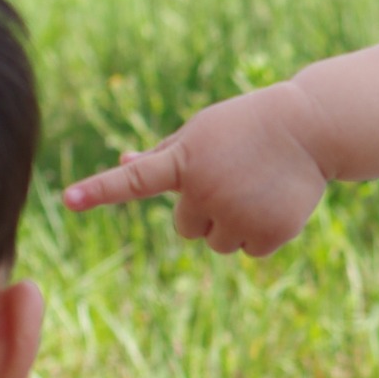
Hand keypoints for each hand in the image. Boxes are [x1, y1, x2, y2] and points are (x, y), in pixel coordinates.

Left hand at [60, 84, 329, 255]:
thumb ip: (163, 153)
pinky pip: (249, 251)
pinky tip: (276, 202)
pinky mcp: (268, 234)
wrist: (311, 127)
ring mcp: (237, 214)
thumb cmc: (246, 125)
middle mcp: (206, 190)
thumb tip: (122, 161)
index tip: (68, 199)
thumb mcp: (202, 133)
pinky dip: (261, 234)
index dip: (100, 190)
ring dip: (232, 225)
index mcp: (185, 161)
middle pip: (186, 227)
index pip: (134, 181)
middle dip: (205, 210)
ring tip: (257, 189)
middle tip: (234, 179)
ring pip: (217, 243)